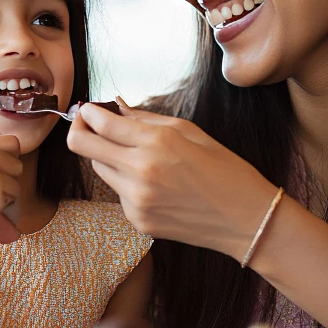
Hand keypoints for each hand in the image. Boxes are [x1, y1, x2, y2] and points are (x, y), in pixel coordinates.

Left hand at [67, 101, 277, 261]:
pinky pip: (118, 192)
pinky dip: (127, 182)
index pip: (98, 123)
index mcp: (156, 143)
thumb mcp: (190, 131)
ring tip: (136, 155)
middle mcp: (140, 171)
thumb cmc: (225, 170)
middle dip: (80, 130)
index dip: (87, 112)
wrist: (246, 220)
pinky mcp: (137, 220)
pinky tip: (156, 184)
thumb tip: (116, 106)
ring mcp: (136, 200)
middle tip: (90, 124)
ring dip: (107, 156)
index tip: (90, 109)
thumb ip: (146, 119)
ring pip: (99, 168)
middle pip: (81, 146)